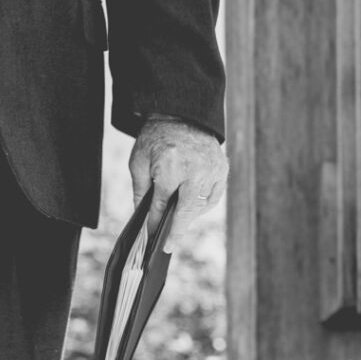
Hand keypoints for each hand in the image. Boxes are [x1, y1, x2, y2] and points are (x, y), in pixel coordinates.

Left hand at [130, 116, 225, 237]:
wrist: (181, 114)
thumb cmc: (156, 139)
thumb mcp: (139, 161)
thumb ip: (141, 191)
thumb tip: (144, 216)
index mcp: (171, 166)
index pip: (163, 204)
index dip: (156, 222)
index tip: (152, 236)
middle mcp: (195, 169)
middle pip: (187, 210)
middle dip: (177, 230)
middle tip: (169, 246)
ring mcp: (212, 169)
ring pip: (202, 205)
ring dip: (190, 216)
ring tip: (177, 222)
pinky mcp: (222, 168)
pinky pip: (214, 196)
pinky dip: (203, 205)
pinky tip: (192, 208)